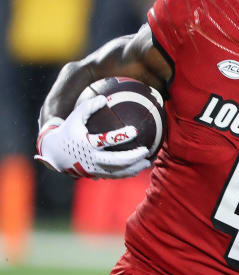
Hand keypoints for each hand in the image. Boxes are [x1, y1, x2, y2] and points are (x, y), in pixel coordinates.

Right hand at [35, 95, 151, 178]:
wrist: (54, 154)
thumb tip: (104, 98)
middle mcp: (91, 159)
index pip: (106, 140)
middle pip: (115, 161)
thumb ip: (88, 107)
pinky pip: (114, 176)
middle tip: (145, 150)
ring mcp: (94, 169)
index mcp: (86, 144)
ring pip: (117, 172)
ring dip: (133, 168)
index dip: (121, 136)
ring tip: (147, 162)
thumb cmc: (68, 131)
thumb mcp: (74, 117)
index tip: (134, 130)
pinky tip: (139, 167)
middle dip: (132, 157)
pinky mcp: (96, 175)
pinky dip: (127, 173)